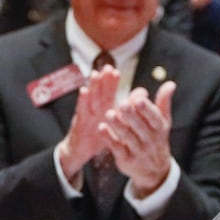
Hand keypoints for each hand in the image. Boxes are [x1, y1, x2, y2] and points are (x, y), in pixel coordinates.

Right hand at [57, 64, 120, 180]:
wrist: (79, 153)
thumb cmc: (97, 137)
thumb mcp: (112, 125)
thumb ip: (124, 112)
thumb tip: (141, 97)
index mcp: (103, 110)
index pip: (108, 94)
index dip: (111, 83)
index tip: (116, 71)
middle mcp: (94, 110)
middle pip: (99, 93)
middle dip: (103, 80)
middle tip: (107, 67)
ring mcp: (86, 116)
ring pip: (90, 99)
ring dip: (92, 86)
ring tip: (95, 74)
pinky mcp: (79, 125)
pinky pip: (81, 112)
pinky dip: (82, 101)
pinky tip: (83, 91)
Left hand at [103, 82, 176, 198]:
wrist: (154, 171)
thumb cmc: (156, 139)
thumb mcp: (163, 122)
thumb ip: (163, 102)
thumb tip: (171, 83)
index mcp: (159, 128)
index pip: (154, 118)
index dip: (146, 109)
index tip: (138, 98)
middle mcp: (150, 140)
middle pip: (140, 127)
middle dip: (131, 115)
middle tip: (122, 103)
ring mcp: (138, 151)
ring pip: (128, 137)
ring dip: (118, 125)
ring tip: (109, 113)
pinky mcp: (126, 160)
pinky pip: (117, 148)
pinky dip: (109, 138)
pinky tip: (101, 128)